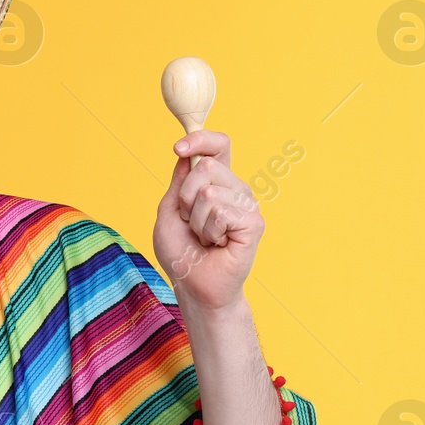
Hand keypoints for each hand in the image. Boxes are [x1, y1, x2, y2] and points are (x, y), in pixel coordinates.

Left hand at [152, 130, 262, 311]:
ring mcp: (247, 205)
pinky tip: (217, 244)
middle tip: (192, 222)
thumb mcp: (170, 211)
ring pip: (209, 191)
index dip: (200, 139)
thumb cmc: (182, 252)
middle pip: (206, 165)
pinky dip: (209, 231)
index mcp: (218, 182)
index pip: (219, 145)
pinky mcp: (254, 223)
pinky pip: (220, 211)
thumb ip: (179, 181)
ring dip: (196, 220)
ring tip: (205, 237)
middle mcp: (236, 189)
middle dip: (185, 197)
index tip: (179, 148)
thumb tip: (187, 153)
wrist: (193, 285)